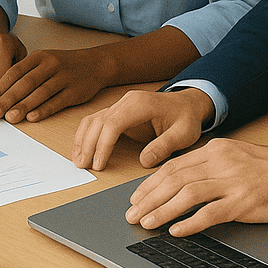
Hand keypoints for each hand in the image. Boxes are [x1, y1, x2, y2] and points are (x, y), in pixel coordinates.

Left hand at [0, 48, 109, 123]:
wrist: (96, 64)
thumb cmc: (63, 66)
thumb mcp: (43, 62)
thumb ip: (25, 75)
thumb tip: (0, 95)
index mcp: (38, 57)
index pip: (13, 73)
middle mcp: (50, 65)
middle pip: (24, 83)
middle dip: (6, 100)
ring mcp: (63, 77)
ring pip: (40, 93)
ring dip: (23, 106)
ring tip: (8, 118)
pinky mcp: (75, 91)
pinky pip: (57, 101)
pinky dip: (44, 109)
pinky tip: (32, 118)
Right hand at [72, 88, 211, 171]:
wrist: (188, 104)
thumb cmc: (185, 118)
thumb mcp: (184, 133)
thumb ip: (165, 146)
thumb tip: (144, 161)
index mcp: (140, 104)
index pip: (113, 123)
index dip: (103, 144)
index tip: (98, 164)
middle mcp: (127, 101)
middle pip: (99, 121)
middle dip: (88, 144)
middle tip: (83, 166)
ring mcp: (121, 105)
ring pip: (94, 120)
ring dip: (83, 139)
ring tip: (79, 161)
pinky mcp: (118, 112)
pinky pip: (97, 121)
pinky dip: (87, 135)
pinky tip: (83, 149)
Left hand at [125, 139, 267, 236]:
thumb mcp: (236, 158)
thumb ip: (210, 167)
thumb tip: (180, 184)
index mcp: (215, 151)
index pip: (173, 166)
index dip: (150, 183)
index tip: (135, 198)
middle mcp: (220, 163)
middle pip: (174, 179)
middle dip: (148, 198)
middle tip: (132, 214)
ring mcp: (232, 182)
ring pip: (186, 195)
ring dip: (162, 210)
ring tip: (145, 223)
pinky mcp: (245, 202)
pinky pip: (211, 213)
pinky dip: (190, 223)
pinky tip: (176, 231)